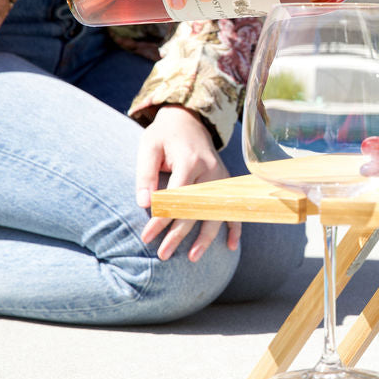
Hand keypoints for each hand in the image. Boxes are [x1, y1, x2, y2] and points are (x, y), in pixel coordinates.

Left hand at [136, 105, 241, 261]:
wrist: (191, 120)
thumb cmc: (165, 135)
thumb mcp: (149, 147)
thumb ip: (145, 175)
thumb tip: (144, 203)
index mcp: (190, 161)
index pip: (175, 197)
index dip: (161, 218)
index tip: (146, 237)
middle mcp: (210, 171)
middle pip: (195, 209)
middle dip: (179, 234)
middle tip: (163, 255)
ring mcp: (221, 178)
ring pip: (215, 213)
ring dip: (206, 238)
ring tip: (192, 258)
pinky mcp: (226, 182)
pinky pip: (232, 208)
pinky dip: (234, 227)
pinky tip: (231, 246)